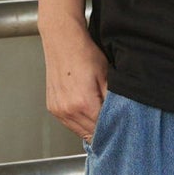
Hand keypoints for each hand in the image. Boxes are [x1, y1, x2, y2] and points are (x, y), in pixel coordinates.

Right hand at [39, 17, 109, 142]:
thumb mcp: (107, 76)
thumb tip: (120, 116)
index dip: (113, 128)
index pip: (102, 128)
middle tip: (113, 125)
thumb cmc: (84, 54)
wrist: (63, 41)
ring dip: (90, 128)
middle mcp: (68, 110)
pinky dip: (79, 122)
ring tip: (100, 118)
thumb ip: (112, 100)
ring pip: (79, 131)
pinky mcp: (52, 107)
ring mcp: (58, 109)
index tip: (120, 128)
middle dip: (102, 130)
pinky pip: (69, 123)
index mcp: (83, 103)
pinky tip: (87, 114)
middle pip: (90, 133)